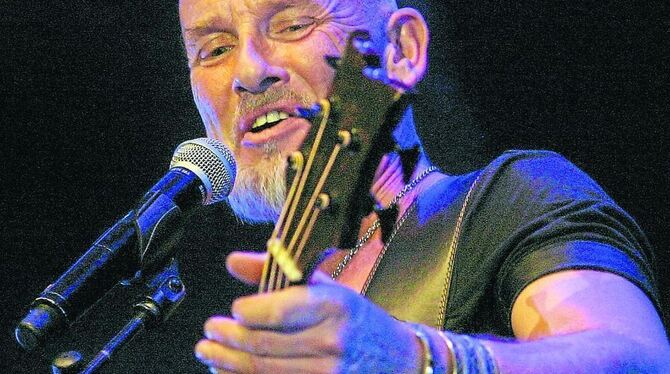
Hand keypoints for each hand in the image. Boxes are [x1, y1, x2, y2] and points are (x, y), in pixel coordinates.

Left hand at [194, 251, 422, 372]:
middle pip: (263, 345)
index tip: (233, 309)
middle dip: (226, 338)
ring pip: (263, 371)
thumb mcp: (326, 287)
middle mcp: (330, 339)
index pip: (278, 311)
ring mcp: (327, 372)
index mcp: (333, 304)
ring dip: (228, 362)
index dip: (246, 313)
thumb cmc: (357, 320)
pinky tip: (228, 370)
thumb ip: (277, 272)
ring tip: (209, 351)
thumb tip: (233, 261)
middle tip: (209, 331)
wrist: (397, 360)